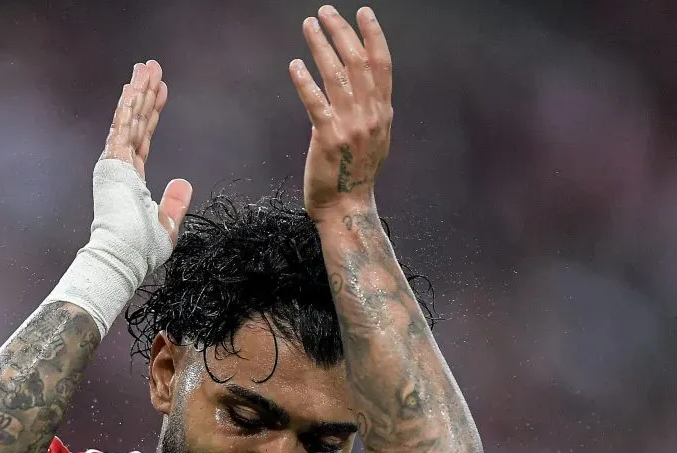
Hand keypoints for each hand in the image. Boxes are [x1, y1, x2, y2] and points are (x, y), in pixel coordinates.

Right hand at [101, 60, 192, 243]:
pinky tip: (132, 88)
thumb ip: (174, 202)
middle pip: (136, 122)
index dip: (152, 113)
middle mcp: (121, 168)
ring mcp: (115, 164)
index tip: (160, 91)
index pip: (144, 138)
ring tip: (145, 68)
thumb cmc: (140, 248)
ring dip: (137, 92)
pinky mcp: (112, 163)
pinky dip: (127, 107)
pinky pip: (122, 128)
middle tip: (151, 67)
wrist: (123, 254)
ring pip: (130, 120)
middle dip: (144, 93)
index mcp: (131, 180)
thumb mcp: (167, 224)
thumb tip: (184, 183)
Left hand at [289, 6, 392, 219]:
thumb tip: (367, 89)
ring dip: (321, 47)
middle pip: (358, 62)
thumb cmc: (356, 174)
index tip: (363, 12)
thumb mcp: (375, 139)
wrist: (347, 207)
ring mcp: (350, 126)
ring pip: (336, 76)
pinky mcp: (328, 139)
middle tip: (326, 11)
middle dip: (341, 32)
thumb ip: (372, 112)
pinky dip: (305, 81)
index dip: (373, 35)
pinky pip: (316, 103)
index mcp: (382, 113)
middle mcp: (370, 115)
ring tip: (309, 26)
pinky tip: (294, 65)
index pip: (382, 64)